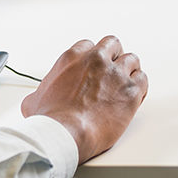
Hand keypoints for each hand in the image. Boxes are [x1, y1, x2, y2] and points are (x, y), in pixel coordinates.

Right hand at [21, 36, 147, 163]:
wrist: (66, 133)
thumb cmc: (50, 118)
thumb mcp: (34, 100)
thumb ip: (40, 93)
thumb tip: (37, 100)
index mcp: (71, 58)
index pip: (88, 45)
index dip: (91, 57)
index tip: (92, 67)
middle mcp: (95, 60)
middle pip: (112, 44)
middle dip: (113, 56)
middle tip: (111, 70)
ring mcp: (115, 74)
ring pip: (131, 59)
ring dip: (128, 70)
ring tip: (124, 83)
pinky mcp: (131, 91)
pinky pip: (143, 79)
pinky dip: (140, 86)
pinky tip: (134, 95)